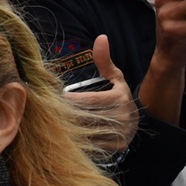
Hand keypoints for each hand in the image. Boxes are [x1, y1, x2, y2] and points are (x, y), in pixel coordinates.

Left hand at [63, 35, 137, 152]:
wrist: (135, 125)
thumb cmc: (119, 97)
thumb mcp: (115, 78)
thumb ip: (104, 61)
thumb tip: (101, 37)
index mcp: (119, 98)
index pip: (90, 100)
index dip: (72, 100)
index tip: (57, 98)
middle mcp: (122, 117)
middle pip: (86, 117)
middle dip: (67, 115)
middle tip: (49, 112)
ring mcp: (120, 134)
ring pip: (87, 133)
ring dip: (69, 129)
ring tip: (54, 124)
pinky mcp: (116, 148)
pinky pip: (91, 145)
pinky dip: (77, 141)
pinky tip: (66, 137)